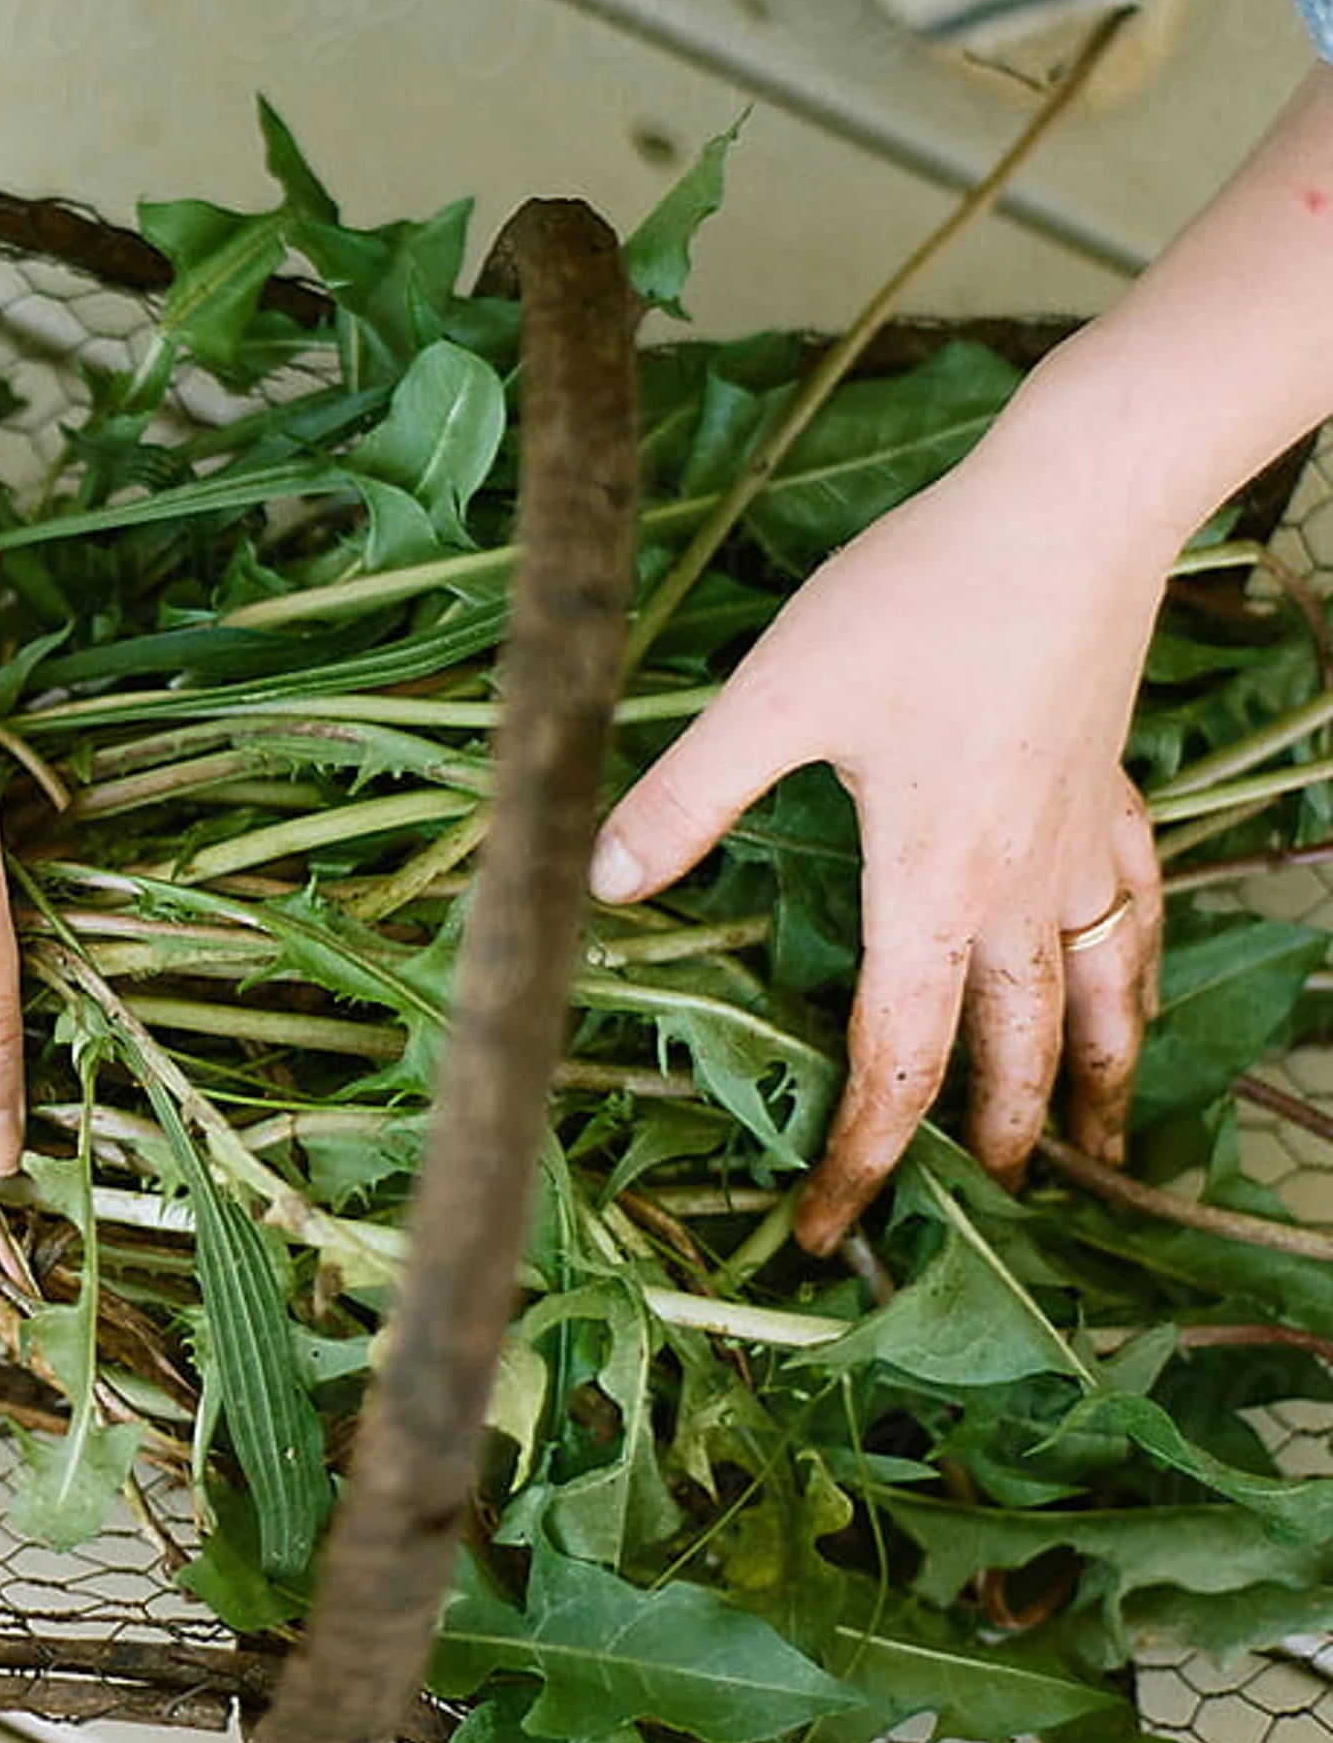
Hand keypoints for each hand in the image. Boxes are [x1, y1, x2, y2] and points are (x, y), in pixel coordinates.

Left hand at [588, 441, 1169, 1251]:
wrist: (1068, 513)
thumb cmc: (919, 598)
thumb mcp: (773, 695)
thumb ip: (686, 796)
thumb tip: (603, 884)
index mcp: (930, 890)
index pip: (894, 1062)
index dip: (860, 1159)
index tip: (827, 1229)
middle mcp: (1017, 891)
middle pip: (1011, 1051)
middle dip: (984, 1140)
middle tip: (972, 1210)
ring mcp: (1076, 842)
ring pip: (1098, 996)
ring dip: (1089, 1078)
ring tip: (1092, 1147)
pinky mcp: (1106, 783)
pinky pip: (1137, 905)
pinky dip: (1138, 964)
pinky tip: (1133, 976)